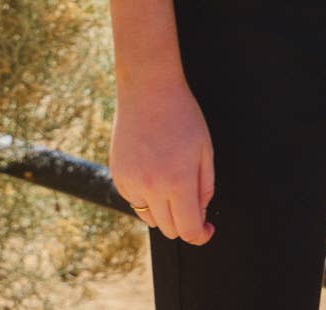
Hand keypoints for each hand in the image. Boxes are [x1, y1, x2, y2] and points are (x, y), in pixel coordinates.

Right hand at [110, 77, 214, 244]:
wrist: (148, 90)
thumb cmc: (182, 115)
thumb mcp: (205, 148)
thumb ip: (205, 185)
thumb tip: (200, 213)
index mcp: (178, 180)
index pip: (188, 229)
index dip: (200, 235)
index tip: (207, 230)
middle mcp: (152, 187)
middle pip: (169, 229)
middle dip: (184, 222)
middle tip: (193, 204)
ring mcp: (132, 183)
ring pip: (151, 219)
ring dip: (165, 211)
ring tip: (172, 180)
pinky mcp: (119, 177)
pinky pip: (135, 201)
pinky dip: (147, 197)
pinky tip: (154, 171)